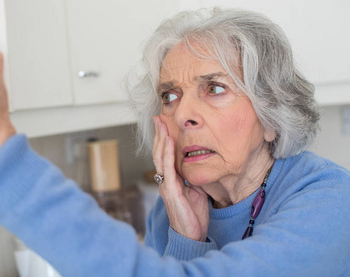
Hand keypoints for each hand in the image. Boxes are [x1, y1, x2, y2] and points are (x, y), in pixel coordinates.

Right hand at [153, 116, 208, 240]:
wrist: (191, 236)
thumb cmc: (193, 216)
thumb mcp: (195, 192)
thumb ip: (192, 178)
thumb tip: (196, 166)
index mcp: (171, 180)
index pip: (165, 155)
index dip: (163, 139)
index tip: (163, 123)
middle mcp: (165, 180)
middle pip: (159, 153)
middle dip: (159, 134)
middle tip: (158, 117)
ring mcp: (166, 185)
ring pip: (160, 157)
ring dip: (161, 139)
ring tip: (161, 124)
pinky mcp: (171, 191)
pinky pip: (168, 169)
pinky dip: (168, 153)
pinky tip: (169, 142)